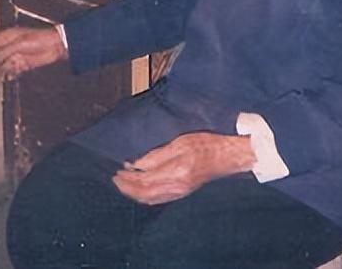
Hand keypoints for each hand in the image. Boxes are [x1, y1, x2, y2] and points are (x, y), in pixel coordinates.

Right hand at [0, 26, 67, 80]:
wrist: (55, 46)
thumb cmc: (40, 39)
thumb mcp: (18, 44)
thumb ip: (3, 51)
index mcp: (8, 36)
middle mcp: (10, 45)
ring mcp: (15, 54)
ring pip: (0, 64)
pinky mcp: (21, 63)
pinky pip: (10, 70)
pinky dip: (7, 72)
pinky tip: (8, 74)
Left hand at [112, 132, 254, 204]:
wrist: (227, 157)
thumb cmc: (206, 145)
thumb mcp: (181, 142)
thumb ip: (158, 154)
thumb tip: (137, 163)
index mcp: (176, 172)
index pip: (144, 180)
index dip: (128, 178)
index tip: (117, 170)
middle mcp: (176, 187)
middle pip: (144, 194)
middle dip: (127, 187)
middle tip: (115, 178)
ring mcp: (179, 192)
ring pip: (149, 198)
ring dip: (134, 192)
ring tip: (123, 182)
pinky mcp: (181, 192)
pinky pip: (157, 198)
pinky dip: (144, 194)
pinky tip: (140, 187)